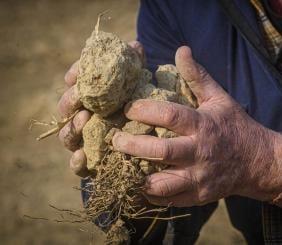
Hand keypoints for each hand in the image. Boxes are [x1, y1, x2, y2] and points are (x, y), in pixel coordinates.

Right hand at [57, 41, 145, 176]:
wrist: (150, 141)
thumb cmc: (141, 108)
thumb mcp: (140, 86)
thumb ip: (135, 66)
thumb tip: (135, 46)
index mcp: (92, 98)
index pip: (76, 83)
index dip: (74, 77)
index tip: (74, 75)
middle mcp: (84, 119)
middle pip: (66, 109)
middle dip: (69, 101)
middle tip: (79, 96)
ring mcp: (85, 142)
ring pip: (67, 136)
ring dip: (71, 128)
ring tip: (83, 119)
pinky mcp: (92, 164)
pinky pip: (78, 167)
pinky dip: (76, 162)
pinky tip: (82, 155)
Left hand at [112, 46, 281, 206]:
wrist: (257, 161)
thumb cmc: (234, 126)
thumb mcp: (219, 98)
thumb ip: (197, 76)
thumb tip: (181, 49)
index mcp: (203, 125)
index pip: (169, 116)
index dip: (144, 110)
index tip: (127, 108)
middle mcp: (199, 152)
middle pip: (160, 151)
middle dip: (132, 145)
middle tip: (115, 140)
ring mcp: (199, 177)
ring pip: (162, 183)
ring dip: (138, 176)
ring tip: (124, 166)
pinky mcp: (199, 195)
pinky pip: (169, 199)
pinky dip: (152, 194)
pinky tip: (141, 184)